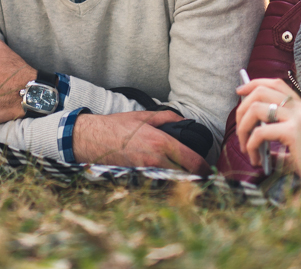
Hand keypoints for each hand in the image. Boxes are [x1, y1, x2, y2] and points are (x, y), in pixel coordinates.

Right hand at [72, 111, 208, 173]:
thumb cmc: (117, 126)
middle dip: (194, 176)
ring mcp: (146, 172)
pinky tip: (166, 179)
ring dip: (180, 181)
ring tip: (185, 177)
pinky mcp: (137, 179)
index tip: (208, 169)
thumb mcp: (144, 116)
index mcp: (161, 142)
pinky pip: (157, 183)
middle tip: (200, 175)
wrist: (92, 139)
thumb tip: (183, 121)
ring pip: (172, 182)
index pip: (191, 160)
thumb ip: (167, 117)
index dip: (204, 167)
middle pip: (185, 176)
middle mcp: (156, 160)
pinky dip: (164, 183)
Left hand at [235, 78, 300, 206]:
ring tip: (245, 146)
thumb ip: (277, 136)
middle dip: (241, 109)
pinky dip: (251, 144)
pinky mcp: (292, 133)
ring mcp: (296, 118)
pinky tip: (255, 158)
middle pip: (260, 92)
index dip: (253, 84)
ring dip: (243, 128)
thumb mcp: (295, 143)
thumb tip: (253, 139)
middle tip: (238, 129)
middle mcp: (299, 108)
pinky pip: (260, 132)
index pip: (275, 83)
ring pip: (255, 109)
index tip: (239, 92)